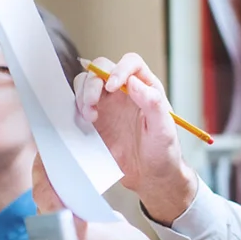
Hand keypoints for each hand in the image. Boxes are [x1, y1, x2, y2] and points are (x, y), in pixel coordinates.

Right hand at [75, 54, 196, 224]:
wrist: (150, 176)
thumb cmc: (163, 152)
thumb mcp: (164, 129)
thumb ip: (153, 103)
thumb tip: (134, 82)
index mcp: (146, 87)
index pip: (131, 63)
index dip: (119, 69)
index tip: (114, 86)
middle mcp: (125, 92)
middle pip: (102, 69)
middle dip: (93, 82)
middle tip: (93, 103)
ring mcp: (108, 104)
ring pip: (86, 83)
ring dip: (82, 94)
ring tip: (89, 116)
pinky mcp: (94, 119)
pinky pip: (79, 104)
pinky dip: (76, 108)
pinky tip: (86, 122)